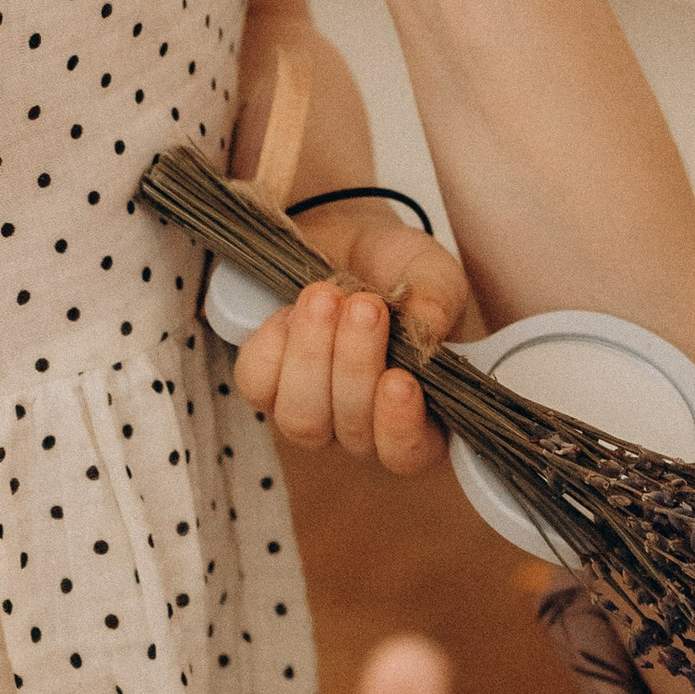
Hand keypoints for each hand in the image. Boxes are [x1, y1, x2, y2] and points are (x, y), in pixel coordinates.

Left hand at [234, 199, 467, 473]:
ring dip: (312, 355)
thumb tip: (427, 330)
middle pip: (352, 432)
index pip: (410, 454)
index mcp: (419, 415)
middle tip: (365, 305)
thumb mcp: (432, 275)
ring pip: (302, 418)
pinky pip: (258, 385)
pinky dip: (274, 344)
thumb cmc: (401, 270)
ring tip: (325, 298)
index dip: (400, 428)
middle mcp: (362, 427)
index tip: (399, 380)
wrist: (351, 240)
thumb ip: (437, 302)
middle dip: (356, 365)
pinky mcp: (267, 385)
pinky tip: (293, 310)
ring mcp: (312, 411)